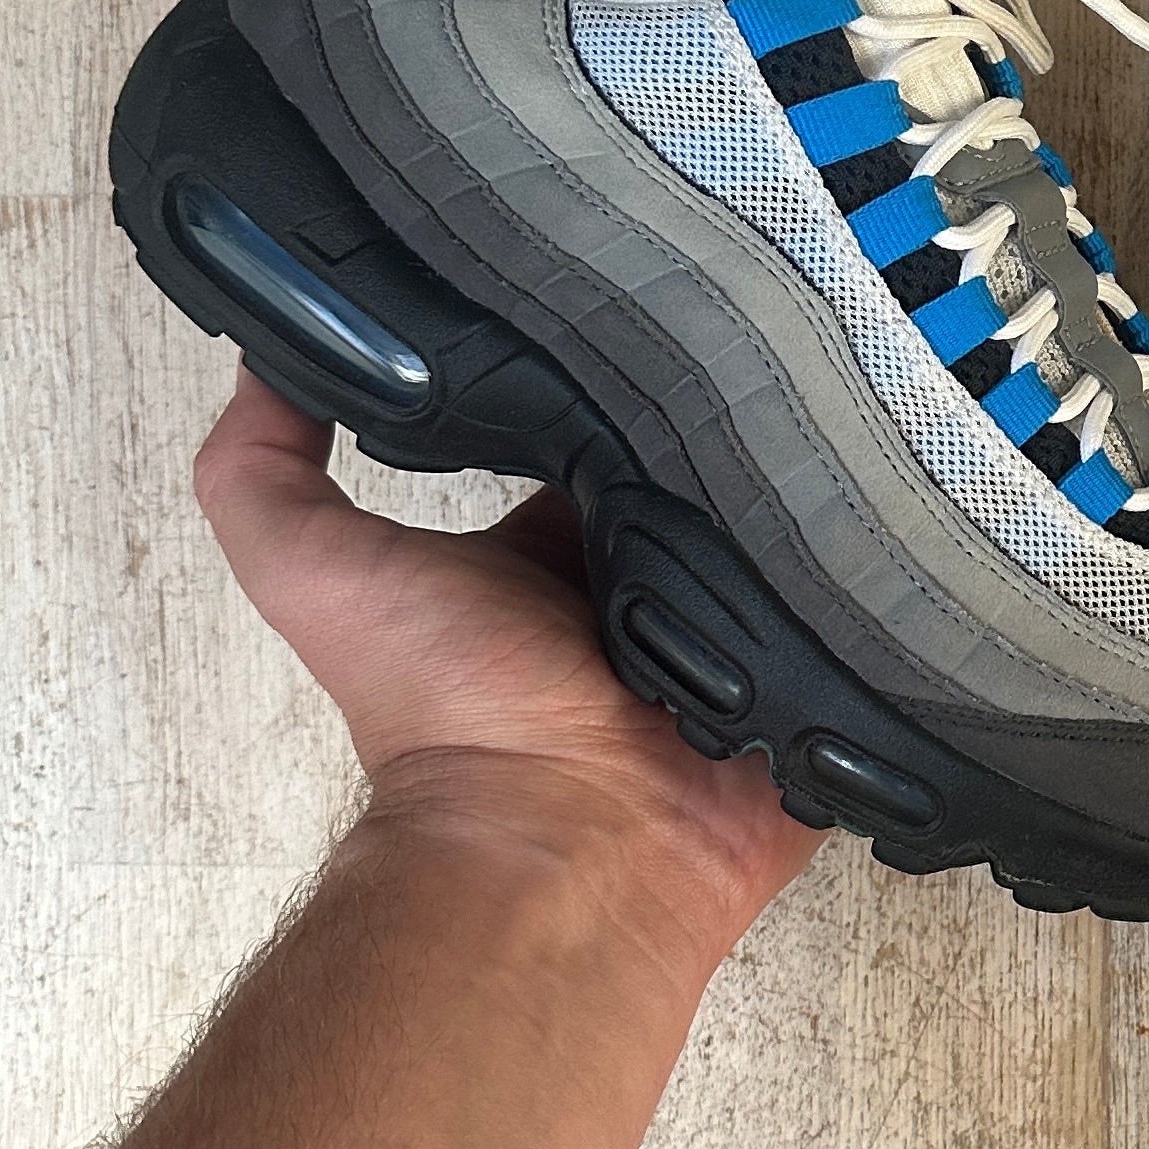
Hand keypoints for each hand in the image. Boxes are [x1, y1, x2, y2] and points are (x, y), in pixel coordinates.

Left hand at [192, 365, 819, 976]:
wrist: (568, 843)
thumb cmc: (449, 718)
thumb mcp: (316, 569)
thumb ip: (260, 471)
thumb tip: (268, 356)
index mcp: (551, 558)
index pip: (604, 438)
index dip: (621, 378)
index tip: (652, 305)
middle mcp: (645, 592)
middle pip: (708, 479)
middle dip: (736, 426)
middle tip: (772, 356)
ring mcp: (735, 640)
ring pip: (795, 534)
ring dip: (814, 492)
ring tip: (849, 421)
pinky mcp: (810, 686)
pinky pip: (862, 613)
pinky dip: (871, 575)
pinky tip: (888, 511)